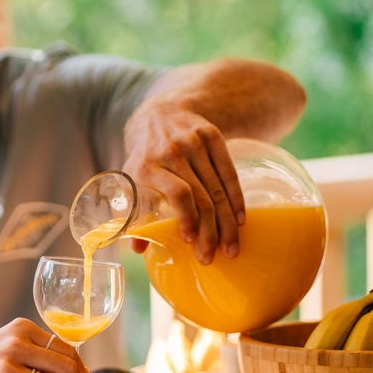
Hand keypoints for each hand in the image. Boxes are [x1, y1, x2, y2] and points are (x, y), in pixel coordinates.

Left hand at [123, 98, 244, 263]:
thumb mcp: (132, 179)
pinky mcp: (212, 136)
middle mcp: (172, 152)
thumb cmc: (145, 157)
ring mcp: (193, 142)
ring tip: (231, 247)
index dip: (188, 218)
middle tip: (213, 257)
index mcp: (147, 165)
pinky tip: (241, 219)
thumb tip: (138, 248)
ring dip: (227, 222)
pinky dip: (237, 199)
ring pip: (217, 188)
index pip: (178, 193)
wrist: (159, 115)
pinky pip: (229, 172)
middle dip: (210, 231)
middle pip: (200, 197)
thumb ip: (135, 211)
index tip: (191, 240)